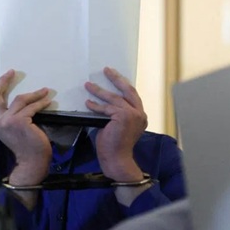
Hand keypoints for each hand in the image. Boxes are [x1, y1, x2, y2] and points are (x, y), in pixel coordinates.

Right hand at [0, 70, 51, 187]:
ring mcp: (8, 121)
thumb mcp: (16, 131)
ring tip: (45, 92)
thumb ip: (15, 118)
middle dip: (3, 81)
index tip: (7, 76)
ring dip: (34, 95)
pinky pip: (32, 108)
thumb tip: (25, 103)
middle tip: (13, 72)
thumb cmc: (28, 149)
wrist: (32, 163)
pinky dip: (41, 103)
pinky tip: (48, 101)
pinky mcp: (20, 121)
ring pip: (21, 100)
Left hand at [85, 67, 147, 182]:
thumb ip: (115, 114)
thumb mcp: (118, 126)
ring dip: (99, 91)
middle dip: (116, 78)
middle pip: (127, 90)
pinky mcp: (123, 116)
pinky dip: (96, 105)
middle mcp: (140, 114)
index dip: (123, 85)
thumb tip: (102, 103)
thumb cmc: (115, 146)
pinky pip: (107, 108)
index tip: (114, 76)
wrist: (117, 160)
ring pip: (114, 98)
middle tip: (106, 70)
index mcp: (141, 116)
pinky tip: (88, 103)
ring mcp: (133, 114)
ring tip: (88, 85)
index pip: (132, 96)